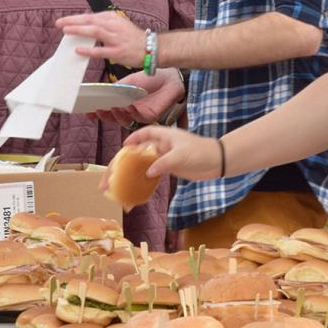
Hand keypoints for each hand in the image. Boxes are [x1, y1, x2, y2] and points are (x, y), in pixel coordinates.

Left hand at [56, 11, 145, 67]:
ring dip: (79, 30)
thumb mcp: (119, 24)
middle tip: (59, 23)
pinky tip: (78, 50)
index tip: (64, 21)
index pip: (91, 16)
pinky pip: (100, 51)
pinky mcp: (118, 51)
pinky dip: (88, 50)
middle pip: (90, 20)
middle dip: (73, 21)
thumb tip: (87, 25)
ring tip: (66, 31)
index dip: (76, 18)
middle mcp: (114, 26)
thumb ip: (104, 24)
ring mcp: (116, 39)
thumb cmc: (134, 38)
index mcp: (113, 18)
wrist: (152, 47)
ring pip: (94, 31)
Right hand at [87, 68, 184, 126]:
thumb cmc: (149, 78)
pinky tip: (128, 106)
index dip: (97, 112)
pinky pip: (137, 118)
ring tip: (111, 107)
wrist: (168, 78)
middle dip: (104, 115)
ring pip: (123, 121)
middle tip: (96, 111)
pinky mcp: (148, 117)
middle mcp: (129, 110)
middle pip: (113, 118)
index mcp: (122, 101)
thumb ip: (114, 89)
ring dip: (116, 115)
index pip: (107, 109)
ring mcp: (138, 114)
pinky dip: (131, 112)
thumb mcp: (128, 82)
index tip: (87, 113)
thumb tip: (99, 94)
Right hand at [98, 126, 222, 191]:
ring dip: (132, 176)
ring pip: (144, 165)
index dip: (133, 139)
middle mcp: (162, 145)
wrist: (217, 161)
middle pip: (139, 152)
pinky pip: (152, 175)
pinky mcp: (169, 168)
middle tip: (110, 178)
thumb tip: (148, 173)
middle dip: (123, 164)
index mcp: (165, 136)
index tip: (123, 148)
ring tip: (117, 190)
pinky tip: (136, 193)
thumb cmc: (201, 151)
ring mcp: (165, 157)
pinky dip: (144, 182)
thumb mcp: (181, 155)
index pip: (145, 133)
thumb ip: (163, 163)